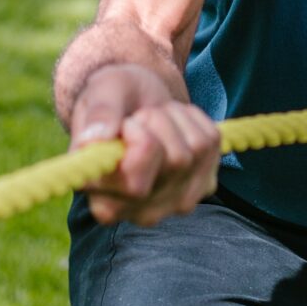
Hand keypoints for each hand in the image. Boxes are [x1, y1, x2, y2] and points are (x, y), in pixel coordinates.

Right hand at [68, 62, 222, 227]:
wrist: (135, 100)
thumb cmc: (111, 101)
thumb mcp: (100, 94)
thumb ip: (98, 115)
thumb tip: (94, 139)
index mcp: (104, 202)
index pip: (137, 187)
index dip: (140, 144)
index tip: (127, 123)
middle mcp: (139, 211)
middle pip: (175, 162)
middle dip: (160, 123)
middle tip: (140, 115)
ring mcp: (175, 202)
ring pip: (196, 150)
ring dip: (176, 118)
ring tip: (155, 117)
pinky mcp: (203, 186)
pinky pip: (212, 143)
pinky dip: (195, 120)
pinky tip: (174, 123)